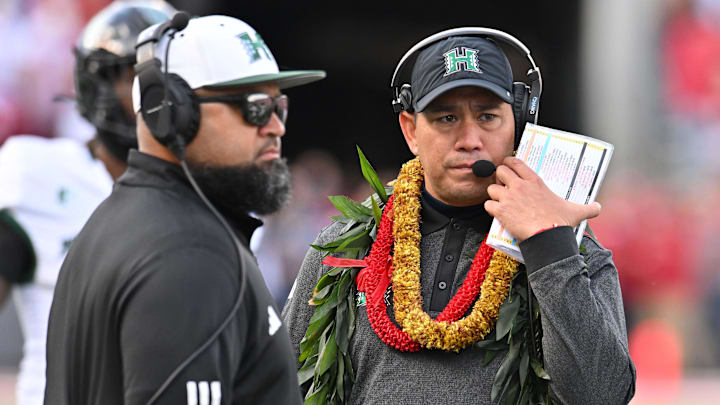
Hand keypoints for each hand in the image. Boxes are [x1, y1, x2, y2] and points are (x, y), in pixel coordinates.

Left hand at [484, 156, 601, 241]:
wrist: (548, 236)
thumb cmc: (560, 222)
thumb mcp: (576, 211)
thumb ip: (588, 208)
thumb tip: (599, 208)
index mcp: (535, 182)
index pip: (516, 162)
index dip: (508, 162)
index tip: (507, 165)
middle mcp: (519, 186)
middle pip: (500, 171)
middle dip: (499, 177)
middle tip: (502, 185)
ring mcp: (508, 198)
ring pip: (491, 189)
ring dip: (494, 195)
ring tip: (500, 201)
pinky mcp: (501, 211)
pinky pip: (487, 205)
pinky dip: (490, 209)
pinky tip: (496, 213)